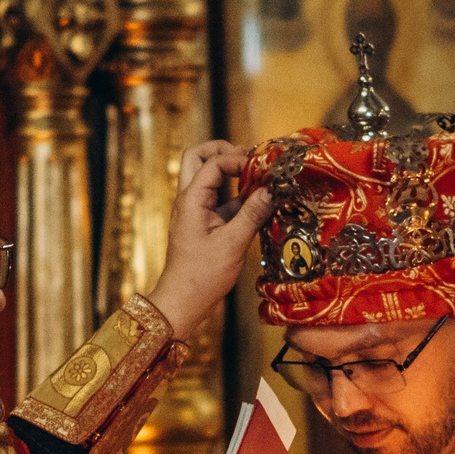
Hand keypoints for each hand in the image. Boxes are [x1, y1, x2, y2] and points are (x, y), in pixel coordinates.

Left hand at [145, 140, 273, 336]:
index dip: (238, 160)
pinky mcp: (202, 224)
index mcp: (191, 199)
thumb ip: (252, 214)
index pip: (213, 163)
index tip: (261, 169)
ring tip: (257, 180)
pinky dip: (235, 198)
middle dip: (222, 152)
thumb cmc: (201, 276)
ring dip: (230, 174)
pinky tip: (256, 206)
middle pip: (198, 158)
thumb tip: (271, 190)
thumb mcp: (232, 244)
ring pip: (207, 177)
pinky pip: (218, 201)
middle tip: (248, 158)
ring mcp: (194, 211)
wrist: (182, 301)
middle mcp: (189, 199)